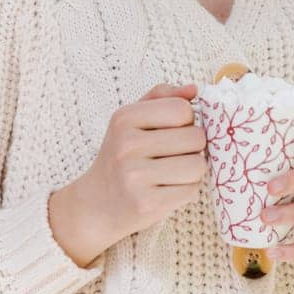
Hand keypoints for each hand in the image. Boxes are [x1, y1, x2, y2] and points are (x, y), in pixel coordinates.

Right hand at [50, 82, 206, 265]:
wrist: (95, 204)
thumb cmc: (121, 157)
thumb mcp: (131, 120)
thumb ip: (162, 97)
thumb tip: (193, 89)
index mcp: (125, 118)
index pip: (182, 109)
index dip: (187, 121)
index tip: (173, 131)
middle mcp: (127, 145)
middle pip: (196, 138)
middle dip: (193, 147)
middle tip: (174, 155)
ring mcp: (135, 176)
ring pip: (198, 166)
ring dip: (192, 171)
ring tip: (172, 173)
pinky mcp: (147, 204)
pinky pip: (191, 190)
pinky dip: (185, 191)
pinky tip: (166, 190)